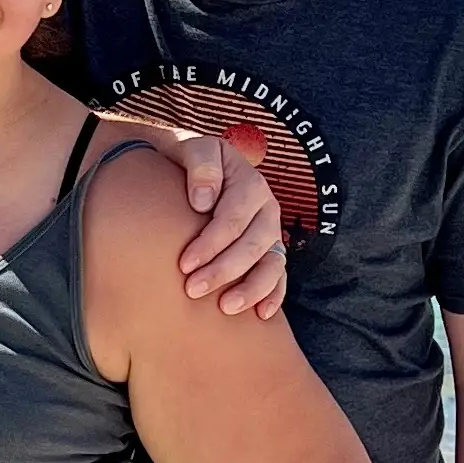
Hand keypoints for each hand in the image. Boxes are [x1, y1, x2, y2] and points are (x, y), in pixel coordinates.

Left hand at [170, 135, 288, 319]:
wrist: (192, 167)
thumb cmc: (188, 160)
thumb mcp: (193, 147)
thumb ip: (201, 164)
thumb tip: (204, 200)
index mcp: (249, 183)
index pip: (233, 218)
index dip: (210, 242)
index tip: (184, 263)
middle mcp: (266, 209)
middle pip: (252, 245)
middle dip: (224, 270)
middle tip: (193, 289)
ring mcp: (270, 232)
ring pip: (271, 263)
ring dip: (251, 288)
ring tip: (225, 307)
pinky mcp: (269, 250)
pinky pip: (279, 275)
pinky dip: (274, 295)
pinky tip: (262, 314)